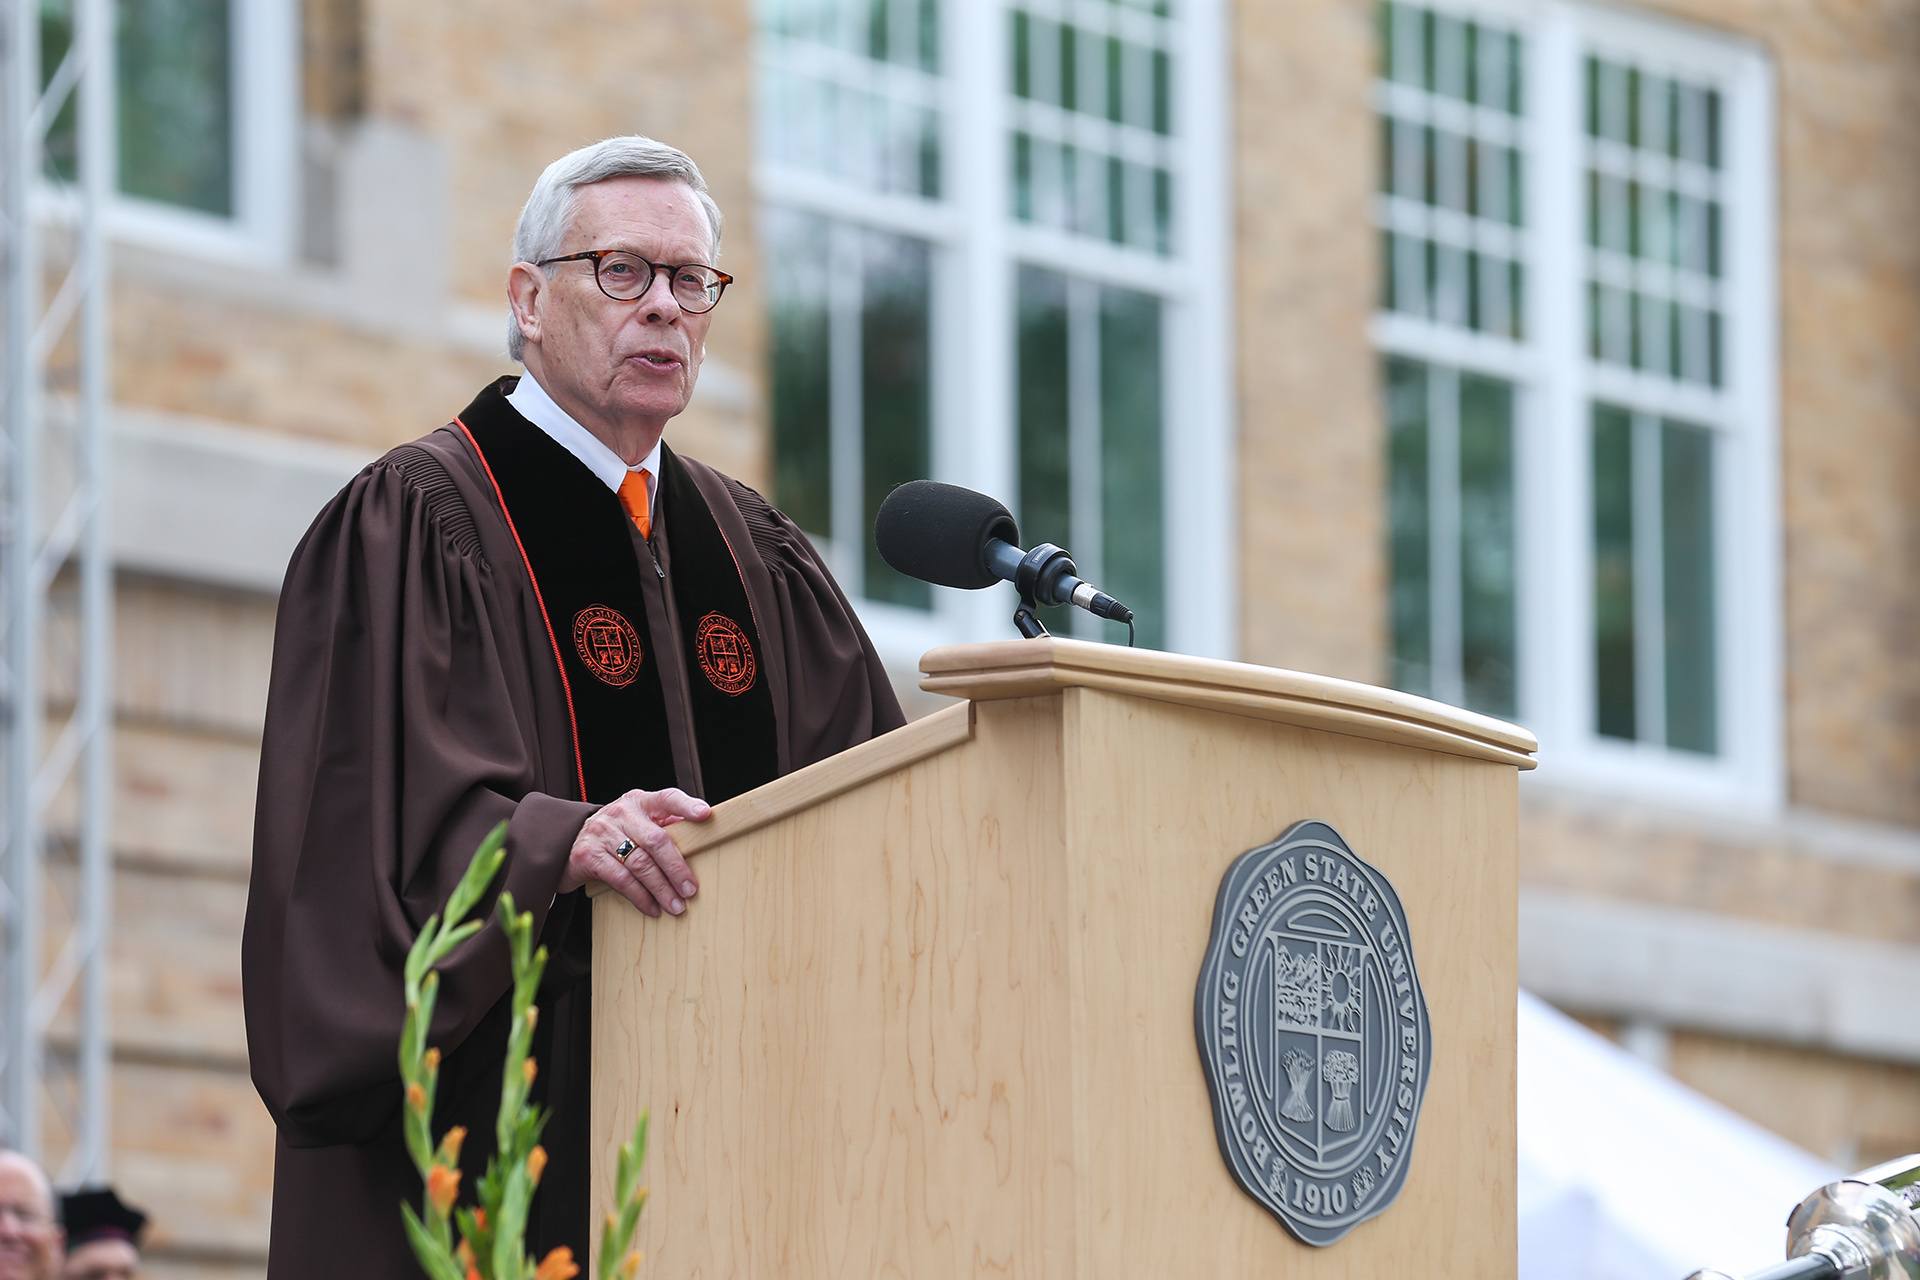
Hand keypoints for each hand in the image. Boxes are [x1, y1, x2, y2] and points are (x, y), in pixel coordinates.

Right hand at [559, 787, 710, 916]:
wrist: (567, 840)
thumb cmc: (616, 833)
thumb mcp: (638, 822)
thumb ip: (665, 827)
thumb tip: (700, 840)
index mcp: (639, 801)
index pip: (666, 798)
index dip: (686, 806)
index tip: (705, 815)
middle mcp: (621, 813)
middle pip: (656, 840)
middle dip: (676, 868)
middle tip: (690, 890)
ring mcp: (602, 833)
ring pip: (640, 864)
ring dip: (661, 889)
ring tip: (676, 905)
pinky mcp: (588, 856)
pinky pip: (621, 879)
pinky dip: (640, 897)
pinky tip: (652, 908)